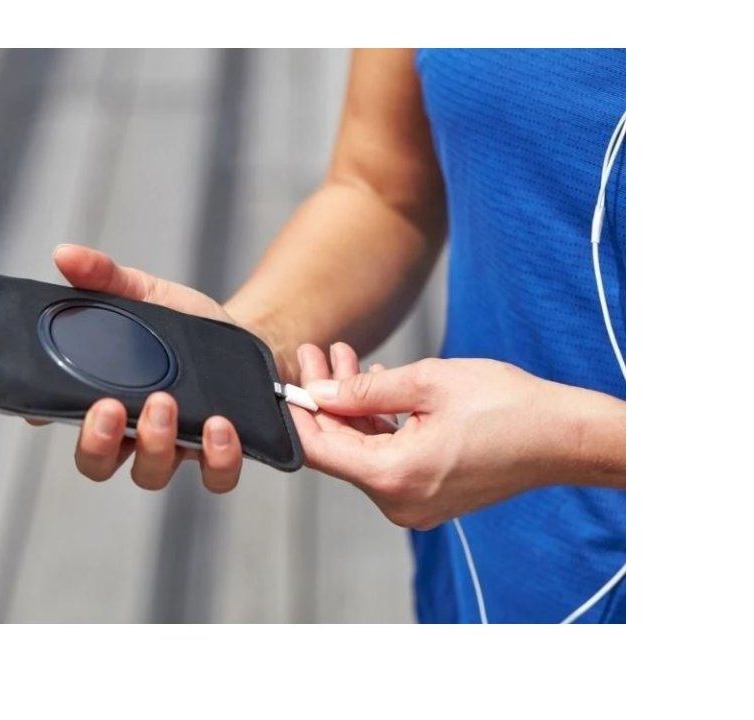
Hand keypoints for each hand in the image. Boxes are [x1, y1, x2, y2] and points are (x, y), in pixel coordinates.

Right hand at [39, 244, 245, 492]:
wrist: (251, 340)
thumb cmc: (188, 326)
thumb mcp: (148, 294)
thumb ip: (107, 279)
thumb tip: (65, 254)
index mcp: (105, 400)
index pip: (59, 416)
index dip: (44, 415)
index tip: (41, 404)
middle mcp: (132, 435)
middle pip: (99, 462)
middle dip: (99, 442)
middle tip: (109, 408)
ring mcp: (176, 449)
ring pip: (151, 472)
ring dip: (154, 444)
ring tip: (167, 404)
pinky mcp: (221, 454)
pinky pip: (216, 476)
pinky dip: (218, 458)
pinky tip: (221, 426)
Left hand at [291, 348, 625, 528]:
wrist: (564, 436)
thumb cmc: (507, 406)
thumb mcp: (427, 382)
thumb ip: (363, 389)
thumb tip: (319, 390)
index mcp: (393, 477)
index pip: (319, 448)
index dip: (299, 410)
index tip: (291, 375)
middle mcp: (399, 501)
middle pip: (340, 449)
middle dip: (326, 398)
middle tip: (318, 351)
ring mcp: (415, 502)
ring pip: (364, 451)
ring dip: (352, 406)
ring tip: (344, 357)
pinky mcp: (430, 494)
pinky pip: (389, 458)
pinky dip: (378, 423)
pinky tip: (374, 384)